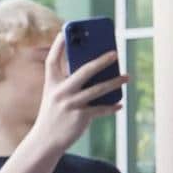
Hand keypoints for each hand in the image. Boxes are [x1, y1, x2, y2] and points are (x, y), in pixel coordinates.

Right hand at [28, 33, 126, 152]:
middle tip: (115, 53)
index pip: (52, 60)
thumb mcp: (56, 95)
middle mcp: (60, 92)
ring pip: (98, 89)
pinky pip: (101, 109)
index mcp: (51, 84)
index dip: (58, 45)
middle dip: (101, 61)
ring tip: (127, 77)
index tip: (64, 31)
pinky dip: (112, 106)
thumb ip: (70, 82)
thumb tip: (97, 69)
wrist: (45, 141)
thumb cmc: (54, 113)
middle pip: (84, 71)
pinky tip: (119, 104)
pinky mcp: (80, 117)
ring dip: (115, 82)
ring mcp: (70, 105)